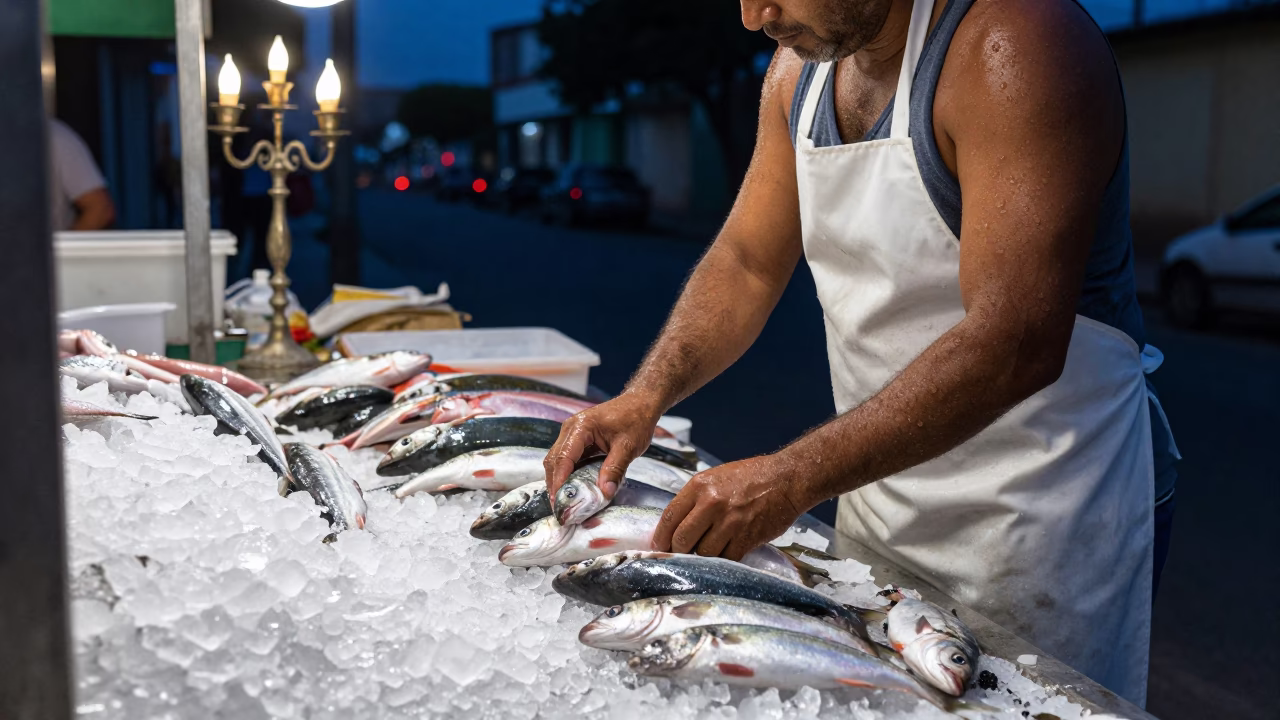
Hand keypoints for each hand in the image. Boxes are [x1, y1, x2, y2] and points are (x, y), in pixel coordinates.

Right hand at [544, 391, 663, 501]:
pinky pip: (567, 459)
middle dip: (555, 484)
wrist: (640, 403)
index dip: (559, 481)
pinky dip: (568, 474)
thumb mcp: (628, 446)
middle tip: (560, 508)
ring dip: (559, 480)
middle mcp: (571, 428)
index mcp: (581, 427)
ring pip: (557, 460)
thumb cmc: (636, 420)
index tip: (559, 502)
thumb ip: (615, 469)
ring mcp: (572, 433)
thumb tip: (604, 492)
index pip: (563, 458)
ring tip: (565, 502)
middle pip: (554, 460)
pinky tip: (573, 488)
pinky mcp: (577, 439)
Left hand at [651, 453, 812, 561]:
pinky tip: (725, 552)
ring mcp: (730, 522)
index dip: (660, 537)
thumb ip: (694, 500)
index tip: (658, 547)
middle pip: (682, 540)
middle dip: (678, 551)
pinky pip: (726, 559)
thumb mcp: (715, 478)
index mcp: (700, 486)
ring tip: (707, 550)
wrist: (786, 479)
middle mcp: (712, 503)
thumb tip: (673, 527)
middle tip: (681, 554)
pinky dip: (723, 560)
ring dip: (702, 557)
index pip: (669, 518)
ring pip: (703, 553)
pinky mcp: (746, 538)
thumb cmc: (750, 478)